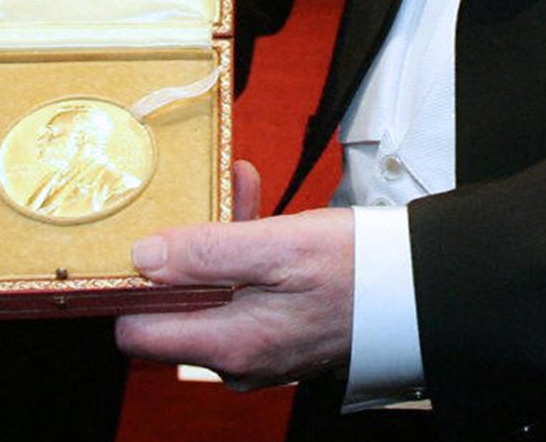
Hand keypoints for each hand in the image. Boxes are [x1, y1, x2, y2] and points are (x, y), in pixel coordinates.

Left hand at [116, 161, 352, 390]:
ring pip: (209, 293)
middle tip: (197, 197)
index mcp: (231, 343)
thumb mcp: (277, 246)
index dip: (127, 287)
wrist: (418, 289)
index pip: (137, 332)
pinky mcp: (275, 334)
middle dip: (182, 247)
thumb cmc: (357, 269)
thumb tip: (142, 259)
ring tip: (237, 187)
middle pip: (174, 307)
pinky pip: (239, 294)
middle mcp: (237, 358)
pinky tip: (254, 204)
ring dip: (215, 239)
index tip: (135, 240)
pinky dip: (241, 253)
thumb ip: (206, 253)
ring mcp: (256, 349)